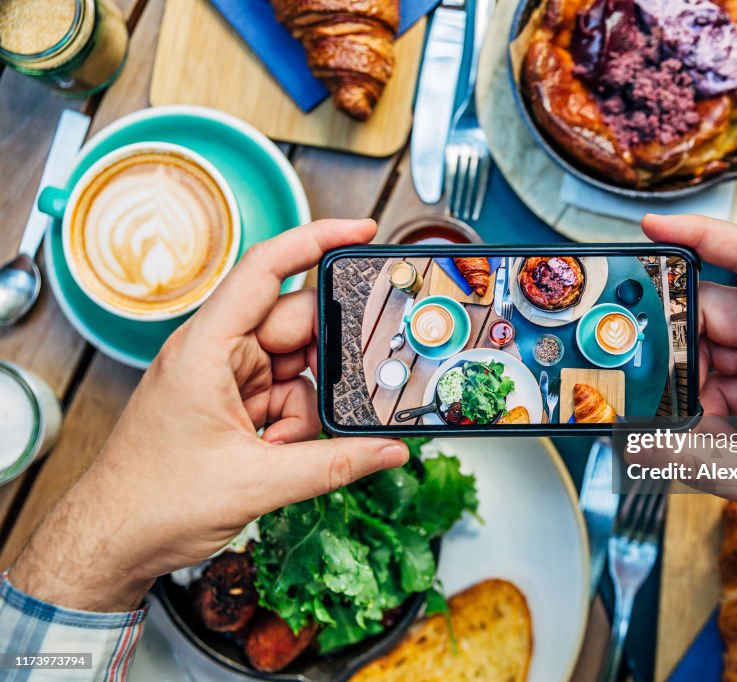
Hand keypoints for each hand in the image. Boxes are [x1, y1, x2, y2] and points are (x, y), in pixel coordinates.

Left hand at [8, 220, 407, 611]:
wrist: (112, 543)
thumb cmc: (150, 502)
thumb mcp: (255, 484)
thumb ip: (333, 465)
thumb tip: (389, 451)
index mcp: (207, 348)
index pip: (266, 270)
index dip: (316, 240)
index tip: (362, 230)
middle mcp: (217, 353)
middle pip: (296, 326)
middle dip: (328, 361)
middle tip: (355, 389)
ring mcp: (226, 378)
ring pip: (298, 368)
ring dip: (306, 409)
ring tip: (285, 449)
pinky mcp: (233, 404)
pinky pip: (287, 397)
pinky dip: (295, 425)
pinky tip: (279, 455)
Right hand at [643, 214, 736, 591]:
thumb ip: (698, 462)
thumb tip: (639, 447)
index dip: (701, 234)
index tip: (656, 225)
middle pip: (718, 312)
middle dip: (675, 339)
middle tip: (636, 366)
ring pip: (717, 352)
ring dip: (691, 383)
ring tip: (668, 420)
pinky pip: (729, 383)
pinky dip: (706, 407)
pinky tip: (695, 436)